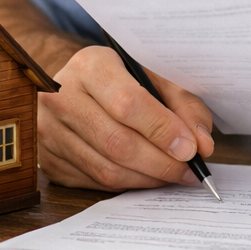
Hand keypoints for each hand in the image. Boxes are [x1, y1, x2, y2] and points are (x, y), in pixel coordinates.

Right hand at [38, 45, 215, 190]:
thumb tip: (202, 146)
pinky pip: (94, 182)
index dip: (162, 130)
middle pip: (116, 142)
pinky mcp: (48, 160)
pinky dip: (127, 184)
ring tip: (174, 174)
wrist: (73, 83)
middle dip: (161, 162)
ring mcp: (50, 131)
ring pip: (106, 169)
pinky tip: (146, 175)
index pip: (127, 103)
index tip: (191, 148)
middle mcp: (61, 97)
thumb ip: (183, 105)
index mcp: (90, 65)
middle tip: (189, 170)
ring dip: (147, 178)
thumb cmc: (120, 78)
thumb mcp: (154, 76)